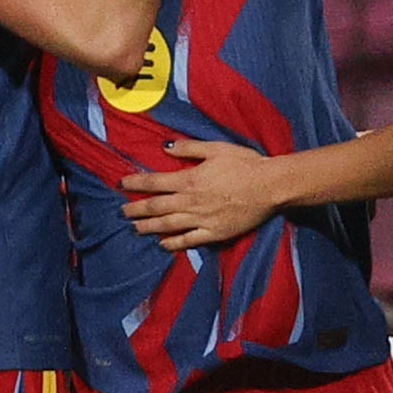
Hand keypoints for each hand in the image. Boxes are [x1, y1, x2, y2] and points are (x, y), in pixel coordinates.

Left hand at [121, 137, 284, 250]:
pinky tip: (162, 244)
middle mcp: (190, 202)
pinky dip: (173, 243)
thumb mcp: (216, 148)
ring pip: (167, 225)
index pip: (155, 182)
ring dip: (149, 227)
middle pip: (156, 207)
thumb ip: (189, 148)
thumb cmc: (245, 164)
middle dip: (136, 209)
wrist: (270, 187)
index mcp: (189, 179)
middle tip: (122, 212)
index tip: (122, 184)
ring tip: (135, 229)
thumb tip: (166, 147)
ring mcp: (201, 220)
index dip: (136, 183)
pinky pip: (188, 240)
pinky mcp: (214, 233)